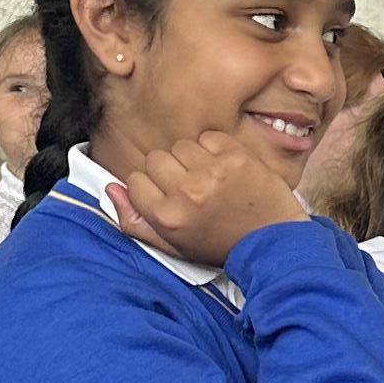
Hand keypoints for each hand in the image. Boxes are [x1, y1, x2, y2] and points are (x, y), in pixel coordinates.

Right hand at [108, 125, 305, 269]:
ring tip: (209, 178)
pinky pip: (208, 137)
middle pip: (155, 159)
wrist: (272, 241)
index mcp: (168, 217)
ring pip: (180, 146)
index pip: (135, 181)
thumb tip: (110, 190)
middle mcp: (187, 193)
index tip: (166, 195)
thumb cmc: (222, 244)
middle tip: (189, 187)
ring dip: (191, 158)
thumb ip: (135, 221)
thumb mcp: (173, 245)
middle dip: (168, 171)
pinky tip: (224, 169)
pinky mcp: (235, 156)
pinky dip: (214, 148)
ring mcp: (212, 172)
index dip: (149, 187)